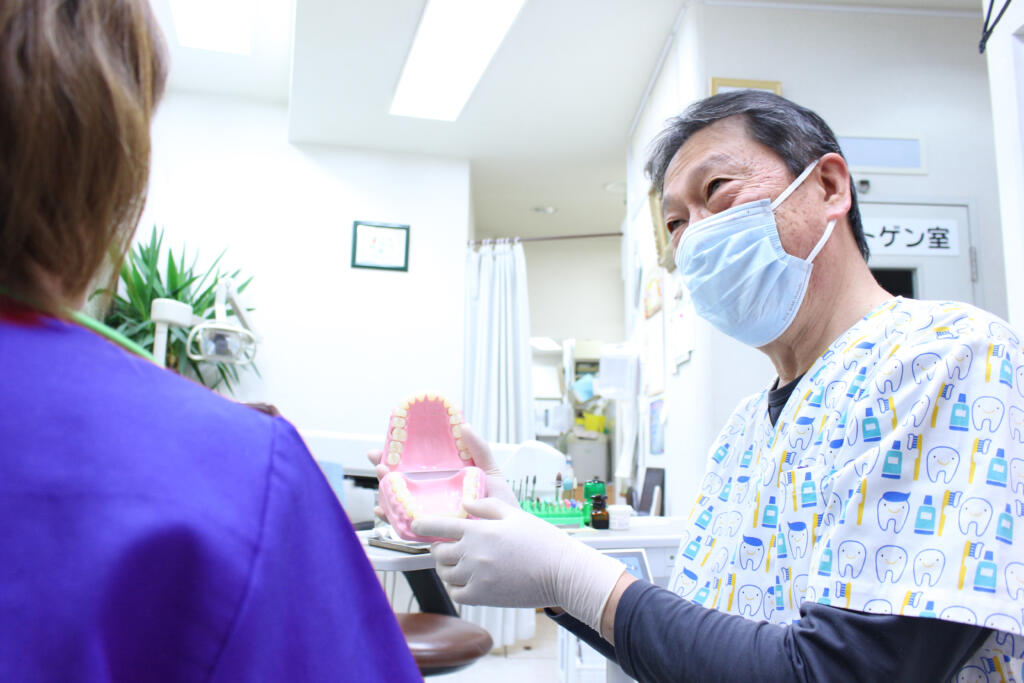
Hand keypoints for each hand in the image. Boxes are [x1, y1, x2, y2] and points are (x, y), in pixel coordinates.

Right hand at [367, 424, 515, 519]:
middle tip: (380, 464)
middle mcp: (433, 494)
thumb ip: (479, 450)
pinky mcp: (430, 530)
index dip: (398, 452)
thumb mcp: (491, 473)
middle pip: (402, 480)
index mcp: (444, 477)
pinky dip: (392, 518)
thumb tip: (465, 425)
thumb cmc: (500, 506)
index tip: (387, 443)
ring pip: (400, 501)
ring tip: (382, 483)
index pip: (416, 462)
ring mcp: (429, 512)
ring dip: (385, 492)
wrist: (506, 538)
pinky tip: (385, 511)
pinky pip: (406, 524)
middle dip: (385, 471)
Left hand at [412, 498, 624, 631]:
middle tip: (446, 546)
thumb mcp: (514, 513)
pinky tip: (466, 579)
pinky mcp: (482, 597)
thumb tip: (465, 503)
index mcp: (479, 530)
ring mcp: (476, 577)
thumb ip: (486, 506)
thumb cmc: (540, 540)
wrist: (560, 572)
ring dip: (447, 567)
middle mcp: (473, 554)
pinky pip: (456, 593)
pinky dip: (456, 586)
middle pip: (439, 552)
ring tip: (458, 563)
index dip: (423, 525)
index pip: (440, 526)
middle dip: (439, 548)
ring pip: (445, 574)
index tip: (416, 525)